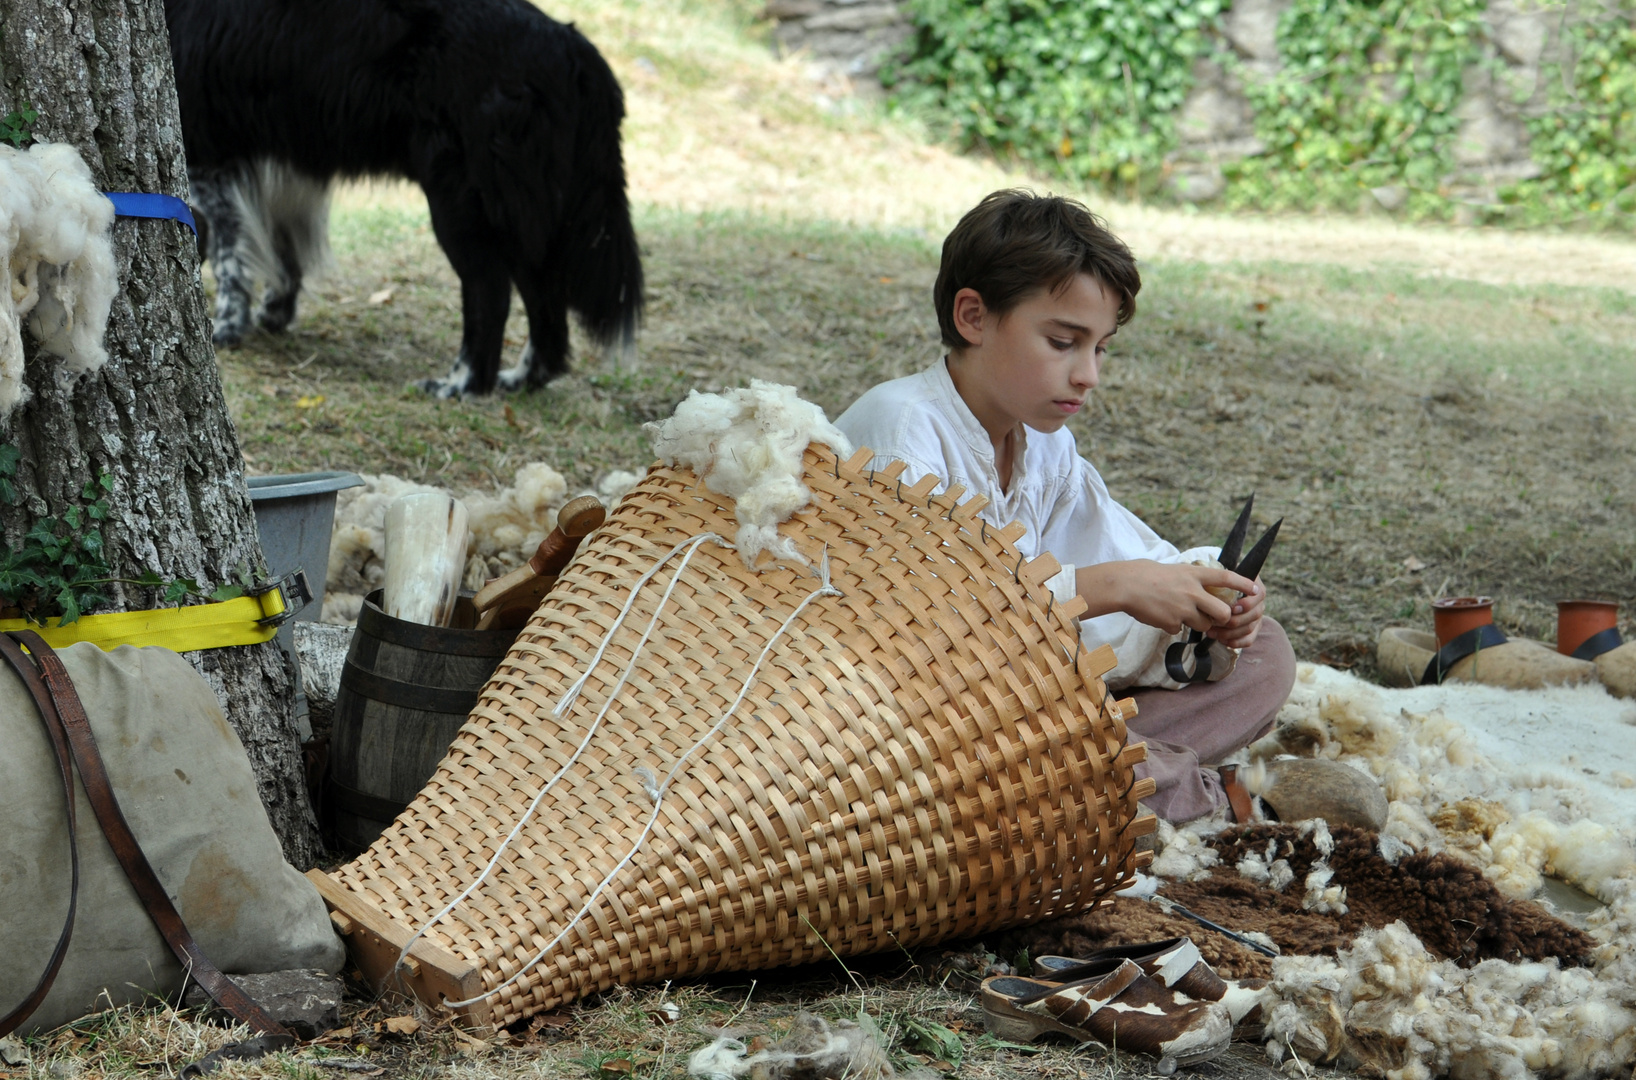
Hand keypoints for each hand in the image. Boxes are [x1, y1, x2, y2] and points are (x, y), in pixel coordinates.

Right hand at [1076, 560, 1257, 634]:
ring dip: (1197, 624)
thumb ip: (1191, 580)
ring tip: (1179, 613)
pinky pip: (1179, 629)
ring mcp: (1183, 609)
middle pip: (1222, 612)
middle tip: (1215, 618)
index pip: (1227, 578)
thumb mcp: (1175, 570)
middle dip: (1222, 619)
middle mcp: (1193, 591)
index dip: (1243, 585)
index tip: (1255, 589)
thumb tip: (1203, 589)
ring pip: (1204, 625)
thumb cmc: (1146, 574)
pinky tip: (1160, 614)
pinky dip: (1172, 625)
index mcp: (1194, 574)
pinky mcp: (1172, 623)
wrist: (1125, 585)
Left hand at [1206, 576, 1264, 648]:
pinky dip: (1235, 642)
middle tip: (1215, 622)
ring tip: (1211, 632)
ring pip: (1249, 628)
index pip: (1259, 595)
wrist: (1213, 592)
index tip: (1233, 608)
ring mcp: (1256, 617)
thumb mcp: (1216, 576)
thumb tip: (1217, 583)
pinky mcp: (1252, 630)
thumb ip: (1221, 578)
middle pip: (1255, 614)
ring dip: (1230, 633)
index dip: (1248, 604)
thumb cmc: (1214, 581)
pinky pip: (1248, 640)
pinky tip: (1221, 640)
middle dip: (1234, 621)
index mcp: (1254, 586)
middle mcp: (1258, 602)